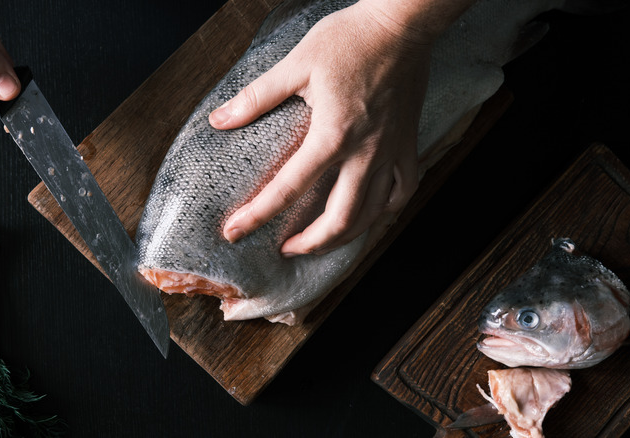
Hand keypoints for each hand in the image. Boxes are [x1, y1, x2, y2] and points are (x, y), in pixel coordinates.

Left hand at [209, 0, 435, 256]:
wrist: (401, 23)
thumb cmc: (349, 39)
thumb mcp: (295, 64)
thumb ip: (256, 97)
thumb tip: (220, 120)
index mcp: (333, 134)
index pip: (288, 188)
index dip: (257, 215)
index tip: (234, 232)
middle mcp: (365, 152)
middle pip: (340, 219)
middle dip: (311, 244)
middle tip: (287, 249)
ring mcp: (392, 151)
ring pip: (374, 214)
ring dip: (345, 237)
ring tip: (322, 243)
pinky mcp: (410, 143)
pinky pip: (403, 190)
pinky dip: (385, 210)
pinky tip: (371, 214)